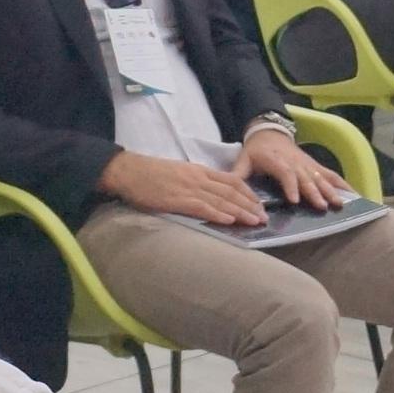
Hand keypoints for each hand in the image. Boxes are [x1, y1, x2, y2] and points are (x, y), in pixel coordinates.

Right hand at [99, 149, 267, 227]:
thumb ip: (196, 182)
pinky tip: (230, 220)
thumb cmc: (151, 174)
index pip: (232, 181)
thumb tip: (211, 195)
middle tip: (264, 217)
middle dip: (250, 205)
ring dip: (240, 212)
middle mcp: (199, 178)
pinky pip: (202, 207)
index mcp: (200, 171)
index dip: (248, 193)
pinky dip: (217, 214)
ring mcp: (189, 188)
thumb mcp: (180, 173)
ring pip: (221, 200)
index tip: (259, 204)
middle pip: (231, 191)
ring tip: (255, 221)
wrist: (129, 171)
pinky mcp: (177, 199)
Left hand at [236, 125, 347, 212]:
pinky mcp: (314, 166)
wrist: (269, 131)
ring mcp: (307, 164)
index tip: (295, 200)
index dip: (291, 186)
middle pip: (307, 177)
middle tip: (322, 206)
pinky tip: (353, 195)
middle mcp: (295, 162)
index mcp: (276, 160)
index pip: (286, 173)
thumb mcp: (243, 159)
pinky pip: (330, 174)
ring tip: (340, 204)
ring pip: (321, 177)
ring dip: (331, 190)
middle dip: (315, 192)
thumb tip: (228, 189)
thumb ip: (238, 174)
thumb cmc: (256, 149)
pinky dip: (342, 184)